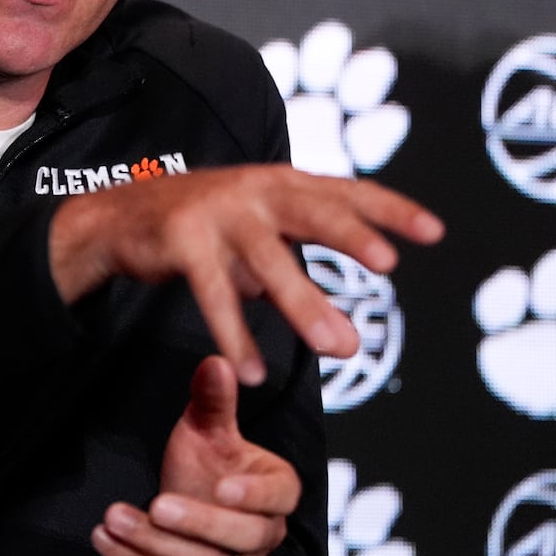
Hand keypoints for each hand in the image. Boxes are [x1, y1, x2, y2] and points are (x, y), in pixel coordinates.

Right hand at [49, 164, 442, 383]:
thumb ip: (298, 261)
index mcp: (283, 184)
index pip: (346, 192)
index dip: (390, 210)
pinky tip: (254, 371)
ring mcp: (218, 212)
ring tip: (340, 347)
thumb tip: (340, 324)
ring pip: (269, 260)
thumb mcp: (257, 232)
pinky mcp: (183, 240)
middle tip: (388, 267)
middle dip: (352, 236)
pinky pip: (215, 294)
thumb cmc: (202, 225)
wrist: (121, 217)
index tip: (434, 232)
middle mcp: (256, 191)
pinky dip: (236, 334)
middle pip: (312, 210)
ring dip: (304, 304)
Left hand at [90, 356, 296, 555]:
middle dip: (197, 522)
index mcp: (277, 491)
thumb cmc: (206, 465)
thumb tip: (216, 361)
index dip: (255, 495)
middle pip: (241, 538)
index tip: (223, 485)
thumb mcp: (207, 430)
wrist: (186, 510)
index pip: (279, 497)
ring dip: (155, 545)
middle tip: (157, 505)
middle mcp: (265, 536)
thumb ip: (214, 401)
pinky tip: (105, 541)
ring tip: (114, 518)